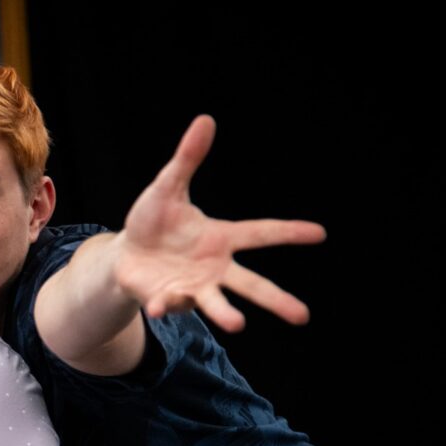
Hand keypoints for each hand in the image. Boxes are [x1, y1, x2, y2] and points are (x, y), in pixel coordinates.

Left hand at [116, 115, 326, 331]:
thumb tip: (205, 120)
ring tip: (238, 325)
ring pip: (216, 304)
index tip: (320, 233)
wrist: (125, 256)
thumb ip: (187, 159)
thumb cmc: (152, 222)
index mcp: (221, 238)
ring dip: (226, 314)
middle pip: (252, 285)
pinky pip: (170, 303)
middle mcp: (214, 267)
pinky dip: (166, 305)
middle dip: (277, 300)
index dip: (289, 232)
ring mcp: (193, 287)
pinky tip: (160, 305)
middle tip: (303, 317)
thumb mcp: (167, 187)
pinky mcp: (167, 299)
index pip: (261, 233)